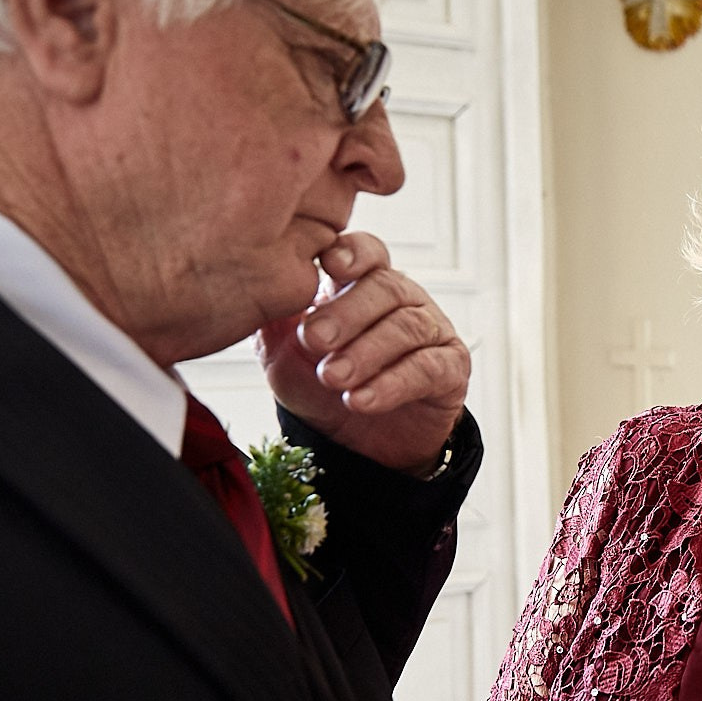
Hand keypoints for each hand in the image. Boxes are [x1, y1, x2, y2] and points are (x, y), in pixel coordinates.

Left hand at [258, 233, 469, 474]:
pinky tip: (361, 400)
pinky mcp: (451, 371)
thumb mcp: (283, 354)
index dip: (353, 254)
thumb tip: (251, 284)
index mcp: (364, 285)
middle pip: (386, 287)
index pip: (367, 253)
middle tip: (315, 340)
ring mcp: (432, 333)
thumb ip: (272, 320)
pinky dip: (392, 385)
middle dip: (348, 313)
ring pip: (407, 328)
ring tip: (334, 378)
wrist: (357, 447)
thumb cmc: (322, 389)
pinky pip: (428, 368)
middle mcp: (403, 302)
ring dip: (366, 353)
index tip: (329, 265)